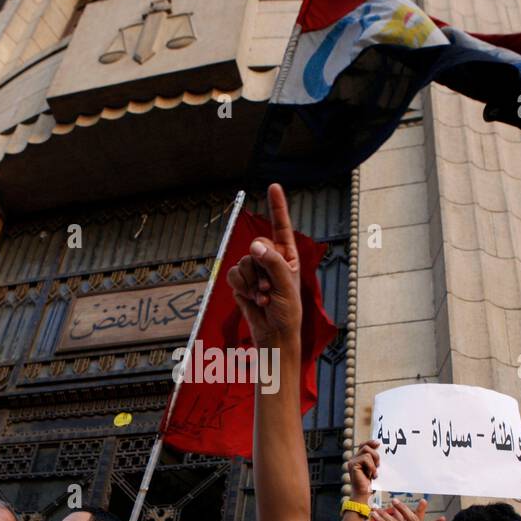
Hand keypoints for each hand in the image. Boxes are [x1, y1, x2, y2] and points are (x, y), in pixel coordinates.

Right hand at [226, 184, 301, 348]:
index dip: (277, 206)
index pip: (281, 227)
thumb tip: (255, 245)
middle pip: (256, 247)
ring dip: (251, 283)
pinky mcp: (241, 281)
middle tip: (270, 289)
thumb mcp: (286, 285)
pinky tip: (252, 299)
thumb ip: (272, 263)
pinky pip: (232, 275)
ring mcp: (254, 270)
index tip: (274, 186)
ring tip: (263, 297)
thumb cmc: (287, 312)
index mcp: (287, 256)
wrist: (273, 334)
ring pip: (242, 262)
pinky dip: (241, 288)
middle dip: (260, 269)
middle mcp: (270, 259)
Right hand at [347, 440, 380, 502]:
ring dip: (374, 462)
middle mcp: (353, 458)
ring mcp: (352, 461)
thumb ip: (374, 459)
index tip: (378, 443)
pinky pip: (365, 459)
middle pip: (365, 446)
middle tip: (378, 465)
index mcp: (358, 458)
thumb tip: (379, 448)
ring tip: (375, 472)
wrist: (364, 493)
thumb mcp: (373, 468)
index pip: (363, 445)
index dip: (370, 442)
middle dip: (375, 454)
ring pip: (366, 452)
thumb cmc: (370, 482)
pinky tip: (373, 475)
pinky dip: (372, 466)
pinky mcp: (352, 465)